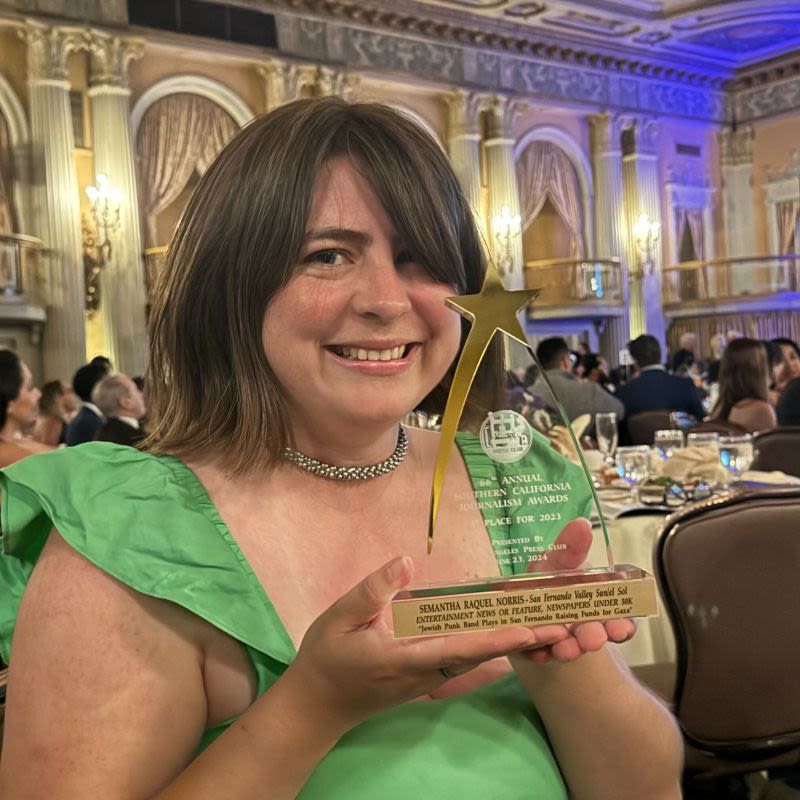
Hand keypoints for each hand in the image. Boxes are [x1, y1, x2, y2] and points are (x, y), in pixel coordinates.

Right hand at [289, 556, 555, 731]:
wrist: (318, 705)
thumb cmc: (326, 658)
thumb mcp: (339, 617)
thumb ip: (373, 591)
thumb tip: (407, 561)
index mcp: (405, 656)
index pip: (458, 647)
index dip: (496, 639)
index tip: (530, 629)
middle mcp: (425, 673)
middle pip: (480, 656)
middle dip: (520, 641)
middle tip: (562, 625)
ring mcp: (428, 680)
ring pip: (476, 661)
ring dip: (511, 645)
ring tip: (548, 627)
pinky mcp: (426, 679)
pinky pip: (465, 664)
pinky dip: (491, 650)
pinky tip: (511, 639)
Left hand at [520, 517, 636, 662]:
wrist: (515, 599)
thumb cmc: (545, 579)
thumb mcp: (556, 560)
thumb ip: (570, 547)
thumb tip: (581, 524)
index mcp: (592, 604)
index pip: (616, 619)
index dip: (621, 626)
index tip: (621, 629)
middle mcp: (580, 624)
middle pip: (594, 635)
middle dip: (594, 637)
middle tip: (593, 640)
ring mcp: (559, 637)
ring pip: (570, 647)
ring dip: (570, 648)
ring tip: (565, 649)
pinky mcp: (536, 647)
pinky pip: (539, 653)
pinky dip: (539, 652)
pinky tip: (538, 651)